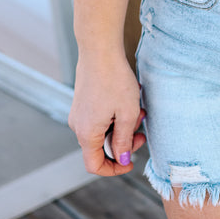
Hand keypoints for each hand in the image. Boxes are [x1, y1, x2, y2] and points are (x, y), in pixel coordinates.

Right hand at [68, 52, 146, 175]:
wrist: (100, 49)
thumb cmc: (114, 80)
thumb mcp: (127, 113)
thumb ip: (124, 140)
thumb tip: (122, 158)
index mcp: (86, 133)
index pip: (94, 165)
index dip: (114, 169)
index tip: (131, 162)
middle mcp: (78, 126)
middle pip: (101, 147)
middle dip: (124, 141)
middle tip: (142, 129)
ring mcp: (79, 112)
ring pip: (103, 130)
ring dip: (122, 125)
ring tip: (138, 109)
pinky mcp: (83, 101)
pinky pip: (99, 117)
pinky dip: (115, 115)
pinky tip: (128, 99)